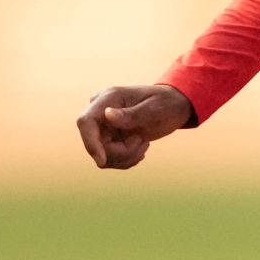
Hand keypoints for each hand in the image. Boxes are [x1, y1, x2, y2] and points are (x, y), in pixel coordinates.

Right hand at [76, 84, 193, 170]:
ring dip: (126, 157)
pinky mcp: (108, 138)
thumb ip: (131, 114)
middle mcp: (100, 112)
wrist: (173, 107)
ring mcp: (103, 126)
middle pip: (95, 144)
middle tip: (143, 143)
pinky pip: (110, 159)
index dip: (90, 143)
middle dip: (120, 152)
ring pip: (102, 155)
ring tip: (143, 143)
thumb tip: (107, 115)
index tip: (102, 161)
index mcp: (108, 98)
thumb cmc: (166, 103)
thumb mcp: (154, 108)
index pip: (86, 122)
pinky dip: (126, 159)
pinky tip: (140, 148)